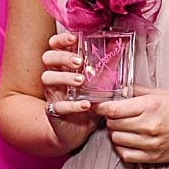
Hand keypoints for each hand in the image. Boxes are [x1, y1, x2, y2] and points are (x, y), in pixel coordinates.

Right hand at [41, 32, 98, 149]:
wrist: (75, 130)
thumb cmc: (86, 99)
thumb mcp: (97, 81)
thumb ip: (105, 65)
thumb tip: (121, 46)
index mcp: (63, 65)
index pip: (54, 46)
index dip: (61, 39)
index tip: (73, 38)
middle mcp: (54, 76)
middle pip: (48, 58)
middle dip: (62, 56)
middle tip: (79, 61)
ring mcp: (52, 93)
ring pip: (47, 78)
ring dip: (65, 77)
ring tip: (81, 81)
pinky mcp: (54, 112)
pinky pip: (58, 106)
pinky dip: (72, 105)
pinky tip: (85, 104)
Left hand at [95, 85, 168, 163]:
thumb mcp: (164, 93)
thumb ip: (140, 91)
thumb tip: (121, 90)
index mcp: (151, 106)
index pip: (114, 110)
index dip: (102, 107)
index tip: (100, 106)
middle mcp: (149, 126)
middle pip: (113, 124)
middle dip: (110, 118)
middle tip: (115, 114)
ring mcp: (151, 144)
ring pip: (117, 140)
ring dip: (116, 133)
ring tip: (123, 127)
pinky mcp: (154, 157)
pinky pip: (126, 155)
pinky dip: (122, 148)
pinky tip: (128, 140)